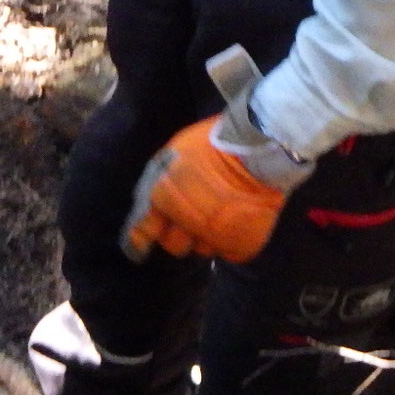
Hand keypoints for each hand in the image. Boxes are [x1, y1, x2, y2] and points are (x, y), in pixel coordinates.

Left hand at [120, 114, 306, 264]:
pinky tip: (235, 224)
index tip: (137, 249)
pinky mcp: (241, 246)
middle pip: (174, 246)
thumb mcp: (174, 152)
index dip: (139, 239)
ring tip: (217, 218)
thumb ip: (158, 181)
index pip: (144, 230)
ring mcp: (215, 237)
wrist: (257, 149)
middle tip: (189, 220)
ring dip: (204, 237)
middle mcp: (187, 224)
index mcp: (165, 199)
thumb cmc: (212, 143)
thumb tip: (149, 204)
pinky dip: (229, 241)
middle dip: (177, 235)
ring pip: (202, 249)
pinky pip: (228, 252)